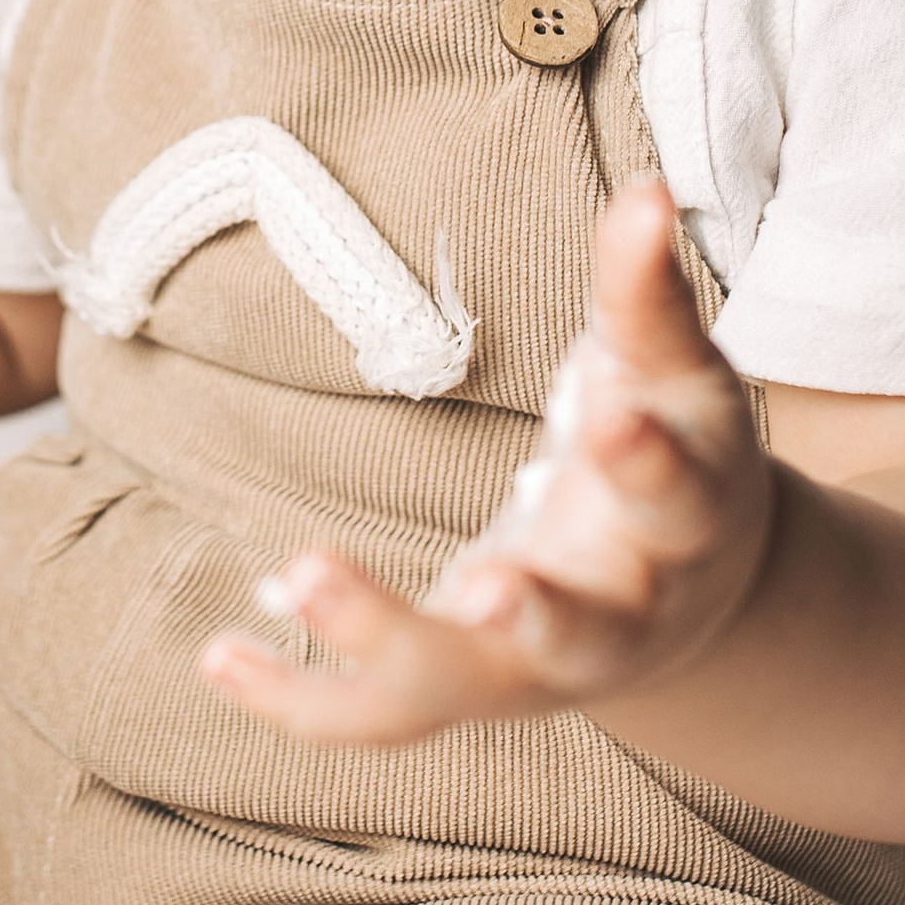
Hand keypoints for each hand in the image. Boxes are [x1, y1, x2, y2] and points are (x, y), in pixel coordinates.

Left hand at [201, 180, 775, 748]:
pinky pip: (378, 716)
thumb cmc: (671, 452)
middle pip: (579, 634)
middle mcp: (620, 618)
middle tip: (478, 586)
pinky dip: (299, 700)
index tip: (612, 419)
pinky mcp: (462, 689)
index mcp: (684, 526)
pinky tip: (219, 657)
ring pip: (461, 685)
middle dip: (526, 613)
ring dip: (382, 642)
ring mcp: (533, 669)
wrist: (686, 594)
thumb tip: (647, 188)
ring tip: (300, 575)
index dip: (648, 462)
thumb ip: (648, 293)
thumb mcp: (672, 376)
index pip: (676, 499)